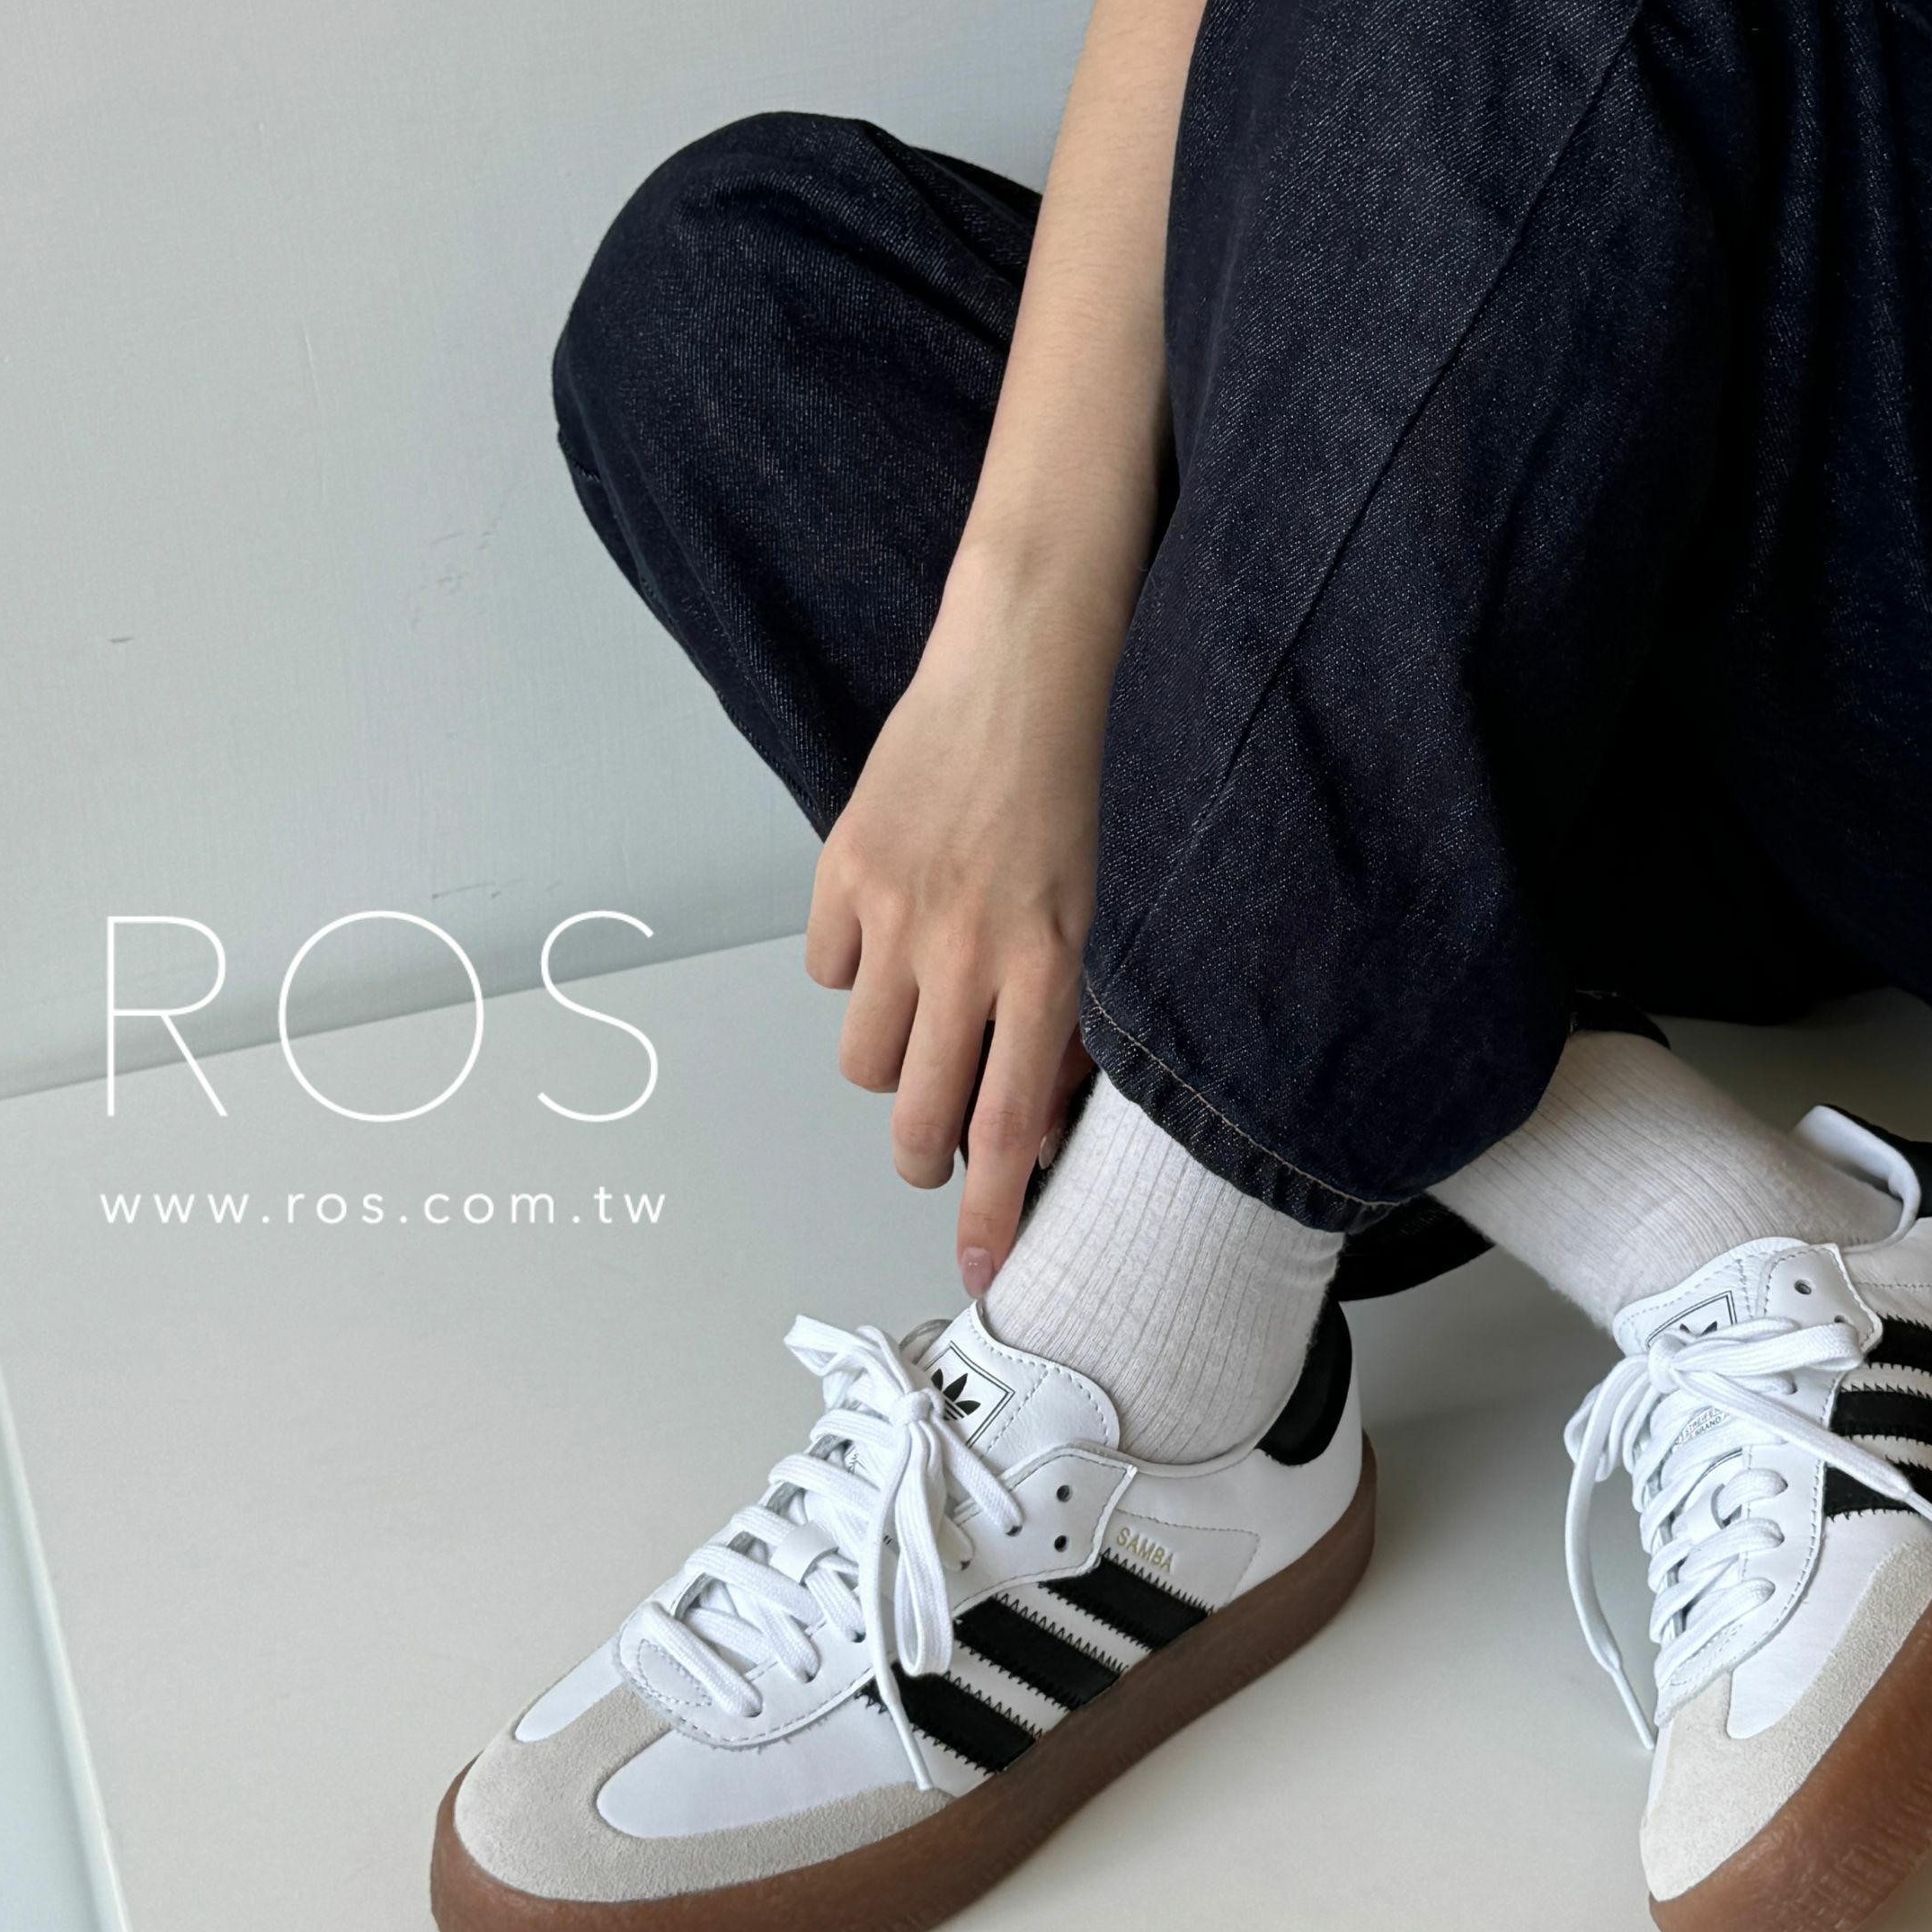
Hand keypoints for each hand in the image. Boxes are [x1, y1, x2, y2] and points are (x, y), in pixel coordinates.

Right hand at [806, 558, 1112, 1292]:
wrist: (1024, 665)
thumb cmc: (1079, 783)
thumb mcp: (1105, 908)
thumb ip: (1071, 1016)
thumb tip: (1037, 1116)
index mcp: (1048, 963)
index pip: (1012, 1122)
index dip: (992, 1206)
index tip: (982, 1267)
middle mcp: (967, 949)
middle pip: (918, 1113)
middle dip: (925, 1154)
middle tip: (939, 1144)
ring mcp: (896, 911)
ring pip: (865, 1056)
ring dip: (894, 1056)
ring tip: (926, 1006)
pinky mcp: (842, 870)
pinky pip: (826, 971)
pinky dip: (853, 968)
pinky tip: (894, 924)